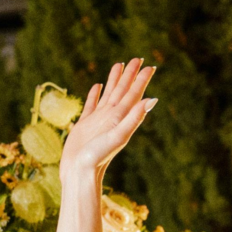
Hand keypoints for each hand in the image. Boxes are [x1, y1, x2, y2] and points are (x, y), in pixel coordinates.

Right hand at [58, 59, 157, 181]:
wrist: (79, 173)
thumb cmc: (98, 157)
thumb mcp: (118, 135)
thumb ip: (134, 117)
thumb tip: (152, 100)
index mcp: (120, 117)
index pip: (134, 95)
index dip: (141, 80)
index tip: (149, 66)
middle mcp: (111, 117)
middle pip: (123, 91)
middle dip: (130, 75)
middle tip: (138, 58)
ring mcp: (98, 120)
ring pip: (109, 94)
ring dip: (115, 80)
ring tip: (119, 65)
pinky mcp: (85, 125)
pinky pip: (92, 105)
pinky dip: (95, 94)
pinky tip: (97, 86)